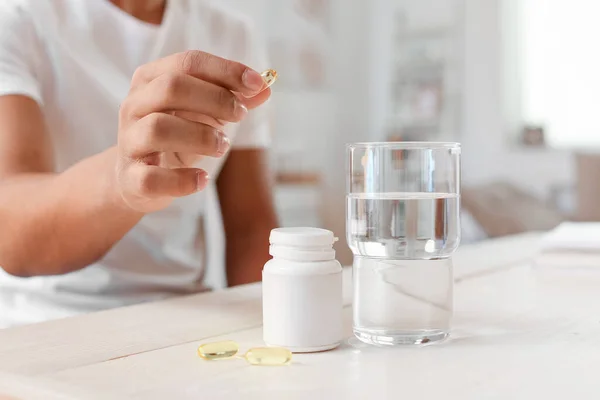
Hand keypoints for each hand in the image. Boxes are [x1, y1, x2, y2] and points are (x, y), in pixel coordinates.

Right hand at [115, 51, 270, 211]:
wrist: (136, 179)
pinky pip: (152, 178)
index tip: (257, 84)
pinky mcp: (131, 178)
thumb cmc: (175, 138)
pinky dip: (182, 180)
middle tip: (240, 115)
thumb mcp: (203, 114)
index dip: (226, 71)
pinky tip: (202, 179)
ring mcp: (129, 142)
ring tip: (222, 146)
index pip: (188, 63)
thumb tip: (265, 87)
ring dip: (201, 136)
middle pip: (171, 88)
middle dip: (215, 99)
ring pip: (159, 129)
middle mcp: (134, 106)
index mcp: (151, 80)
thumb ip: (232, 100)